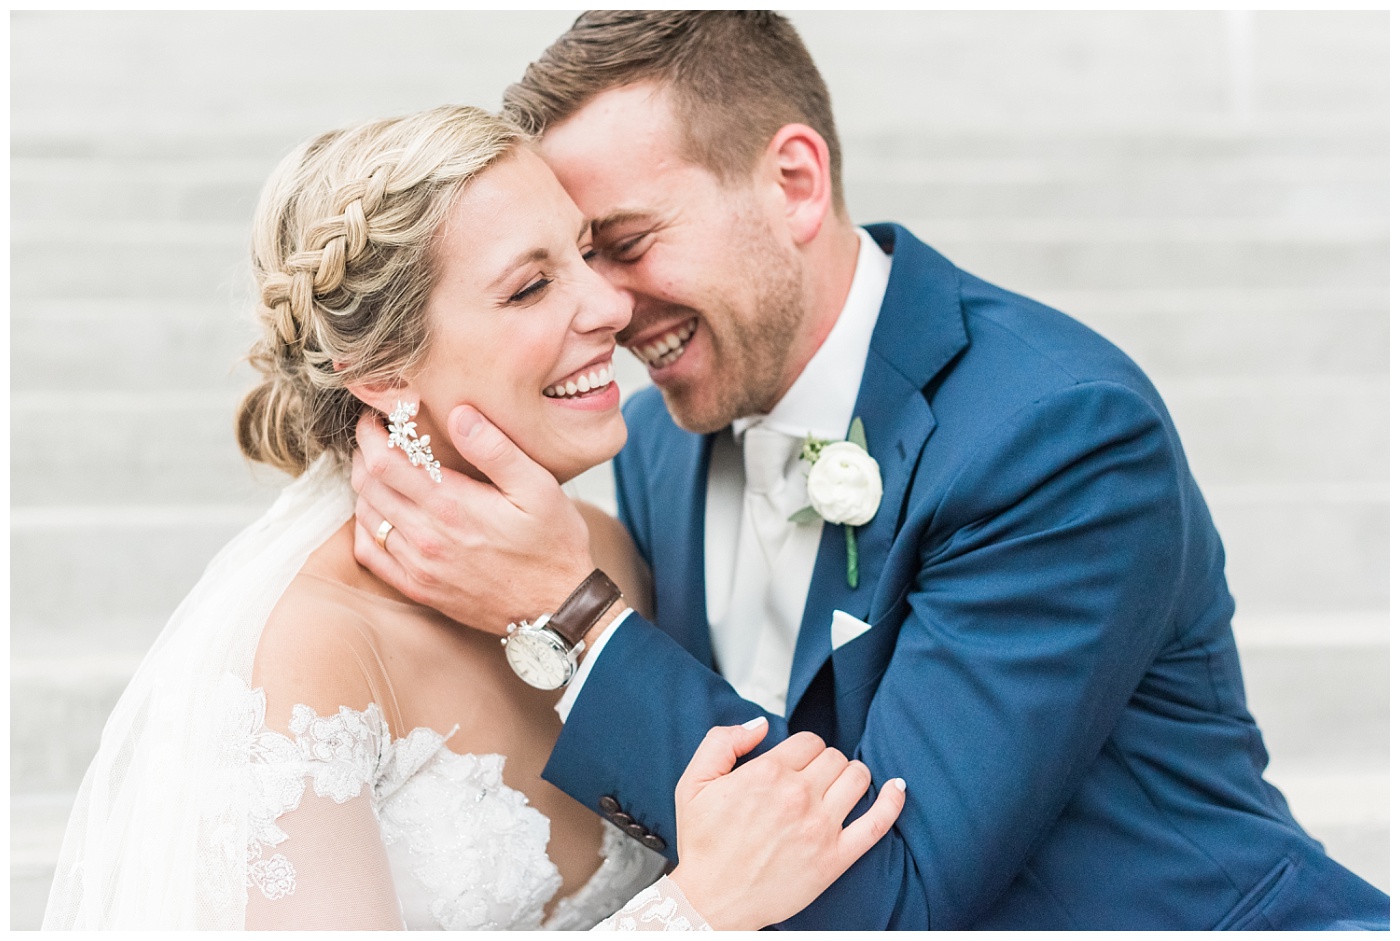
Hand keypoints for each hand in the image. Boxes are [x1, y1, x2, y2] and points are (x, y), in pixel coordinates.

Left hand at [351, 405, 595, 631]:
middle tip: (377, 440)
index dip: (371, 435)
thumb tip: (460, 415)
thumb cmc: (552, 545)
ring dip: (365, 488)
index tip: (375, 420)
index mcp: (452, 506)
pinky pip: (370, 554)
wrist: (557, 607)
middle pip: (368, 486)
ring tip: (380, 471)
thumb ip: (496, 450)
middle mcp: (427, 536)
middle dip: (366, 455)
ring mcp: (419, 566)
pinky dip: (364, 527)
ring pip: (365, 517)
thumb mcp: (539, 488)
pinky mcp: (419, 587)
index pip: (386, 462)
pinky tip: (380, 514)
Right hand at [668, 719, 905, 929]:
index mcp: (766, 773)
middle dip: (825, 762)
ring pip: (857, 778)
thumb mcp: (693, 783)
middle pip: (834, 757)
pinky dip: (892, 801)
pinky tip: (897, 788)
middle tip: (813, 779)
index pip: (808, 740)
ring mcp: (820, 827)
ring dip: (852, 774)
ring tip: (841, 785)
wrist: (711, 901)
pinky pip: (877, 822)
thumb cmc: (703, 845)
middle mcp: (797, 796)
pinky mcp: (835, 858)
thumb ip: (722, 741)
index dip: (804, 749)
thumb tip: (761, 724)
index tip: (797, 763)